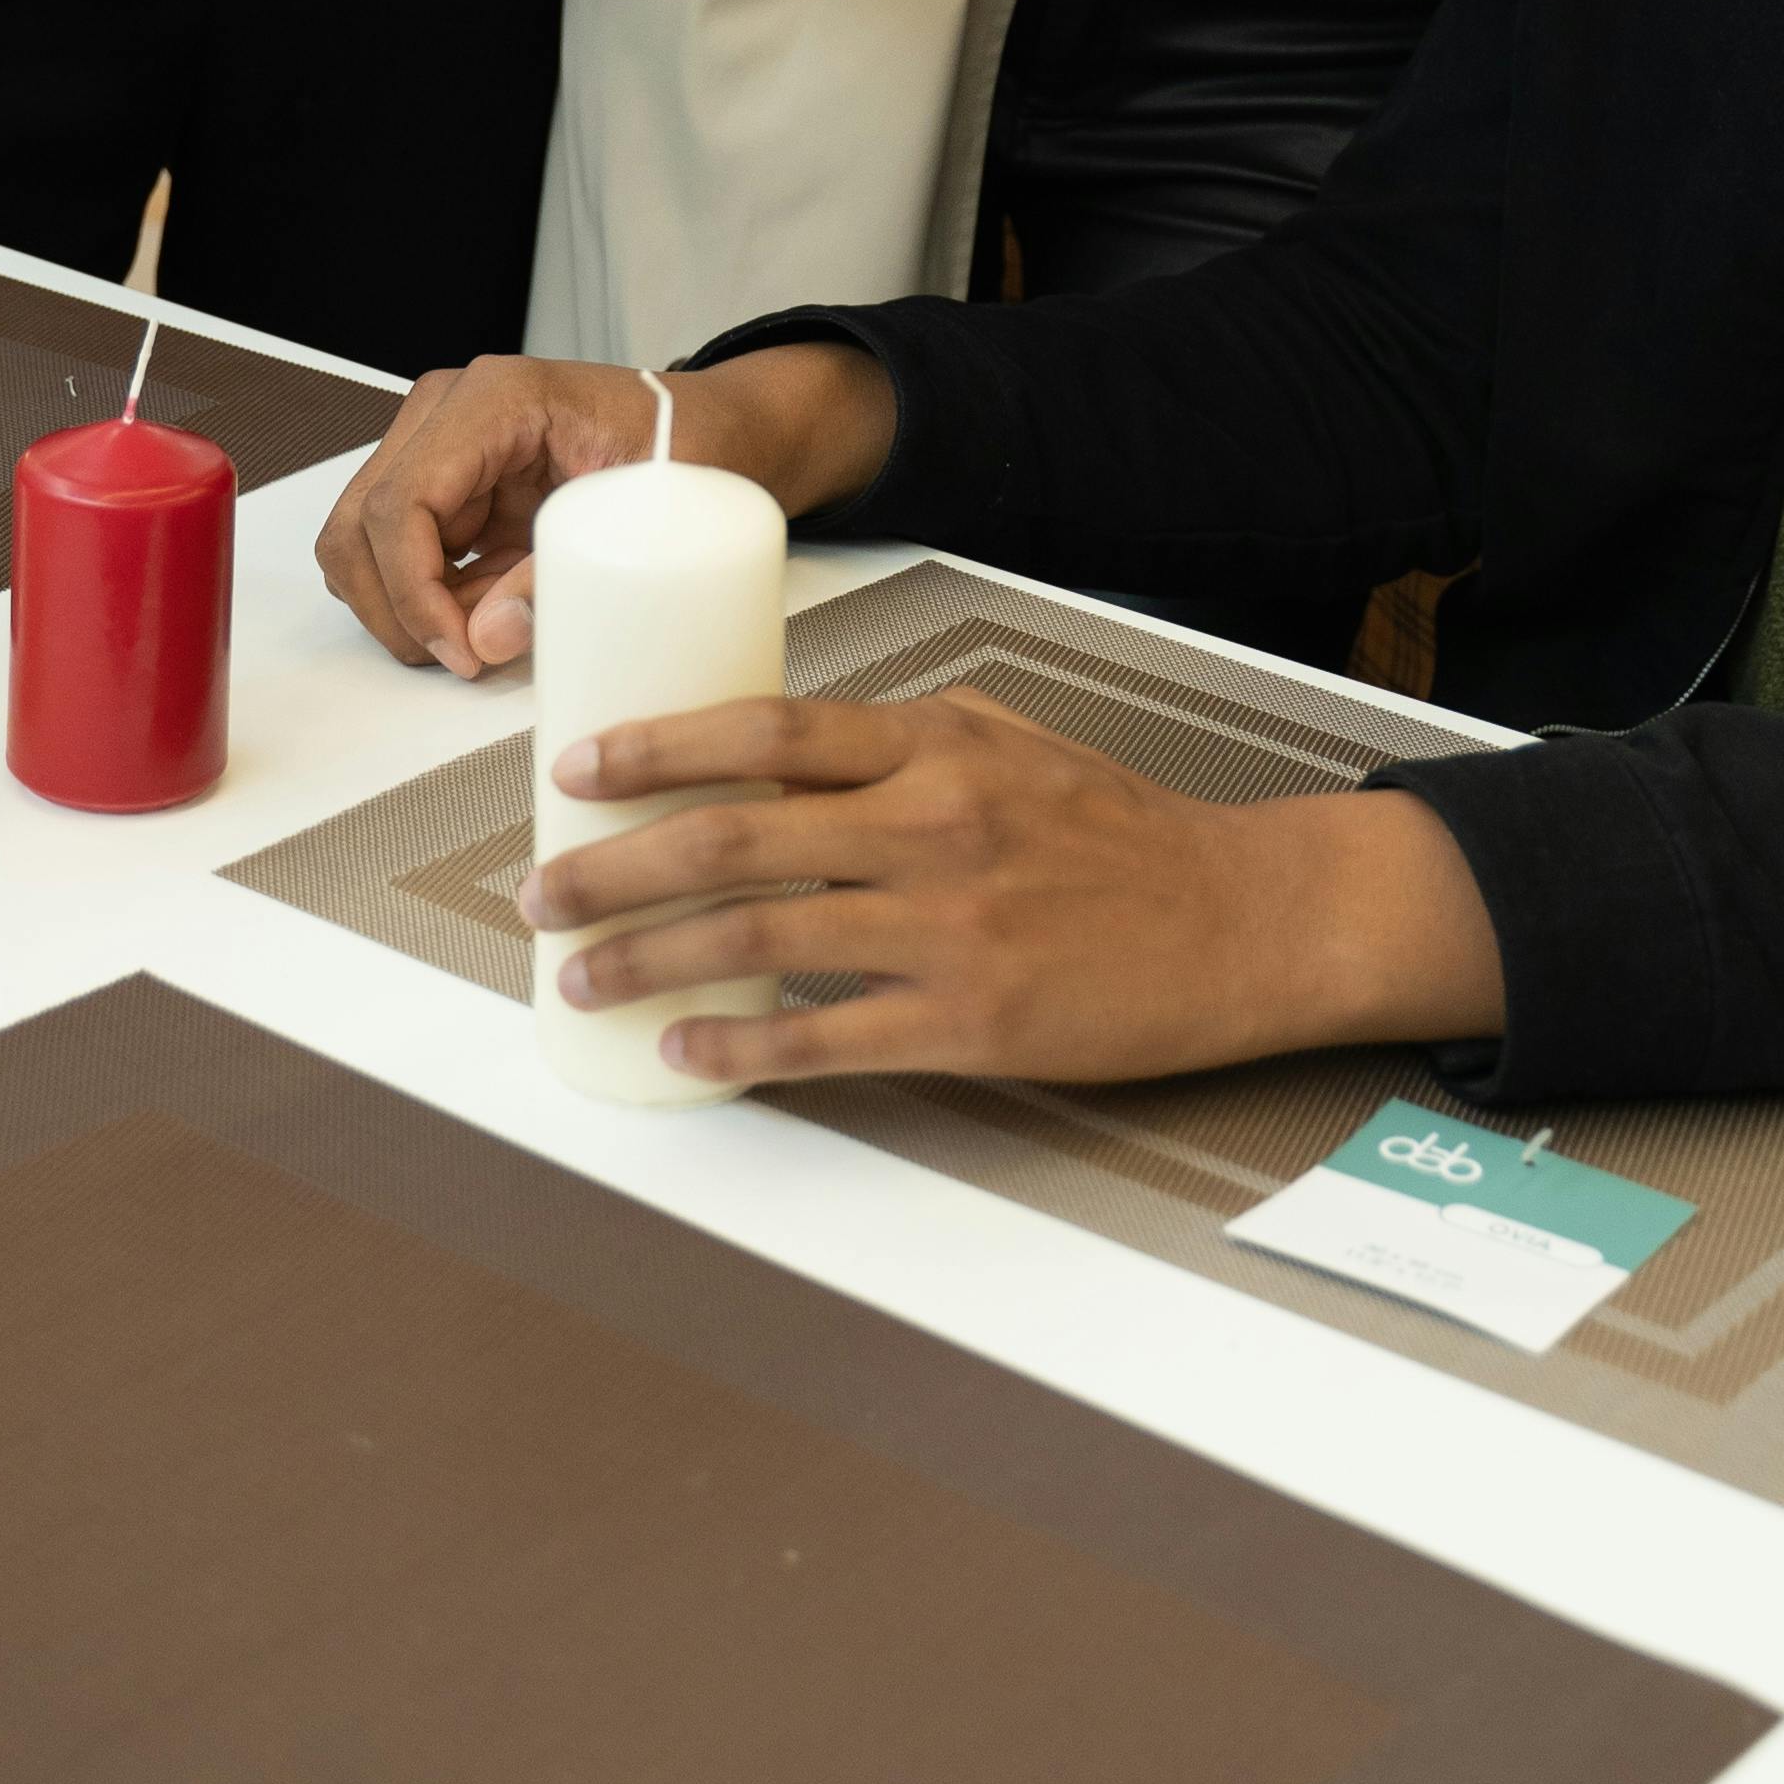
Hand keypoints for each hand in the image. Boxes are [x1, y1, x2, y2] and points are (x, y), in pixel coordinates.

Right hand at [319, 340, 896, 671]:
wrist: (715, 429)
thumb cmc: (692, 445)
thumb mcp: (644, 511)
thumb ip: (559, 575)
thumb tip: (484, 637)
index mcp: (496, 399)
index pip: (402, 503)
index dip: (412, 591)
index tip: (457, 650)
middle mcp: (452, 412)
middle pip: (360, 523)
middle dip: (396, 608)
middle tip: (460, 658)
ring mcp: (442, 446)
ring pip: (363, 543)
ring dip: (405, 608)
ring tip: (482, 634)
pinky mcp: (449, 485)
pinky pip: (398, 554)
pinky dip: (426, 601)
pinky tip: (486, 611)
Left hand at [515, 685, 1506, 1091]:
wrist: (1241, 920)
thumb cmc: (1122, 834)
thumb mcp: (1009, 747)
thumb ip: (900, 747)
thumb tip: (777, 757)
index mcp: (937, 747)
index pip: (766, 731)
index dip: (657, 750)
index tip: (578, 771)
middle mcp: (932, 825)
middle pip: (735, 839)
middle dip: (616, 868)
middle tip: (542, 891)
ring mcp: (950, 928)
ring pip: (760, 940)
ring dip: (650, 960)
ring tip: (585, 976)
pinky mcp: (972, 1020)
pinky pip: (824, 1038)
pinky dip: (741, 1048)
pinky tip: (688, 1051)